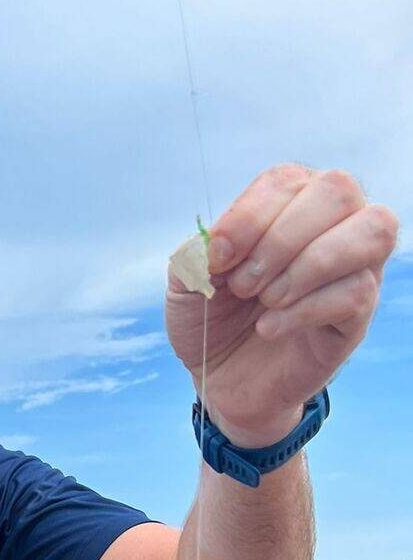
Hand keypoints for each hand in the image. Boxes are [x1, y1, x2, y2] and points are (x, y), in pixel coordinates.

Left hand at [166, 165, 397, 446]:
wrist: (223, 380)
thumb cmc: (213, 319)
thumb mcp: (187, 286)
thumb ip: (194, 256)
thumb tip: (215, 244)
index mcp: (289, 202)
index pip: (286, 179)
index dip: (249, 217)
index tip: (217, 260)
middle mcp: (333, 223)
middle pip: (338, 191)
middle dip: (281, 239)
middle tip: (243, 285)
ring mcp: (355, 265)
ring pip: (370, 232)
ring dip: (306, 267)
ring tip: (264, 302)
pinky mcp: (359, 312)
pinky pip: (358, 291)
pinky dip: (304, 310)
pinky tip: (269, 328)